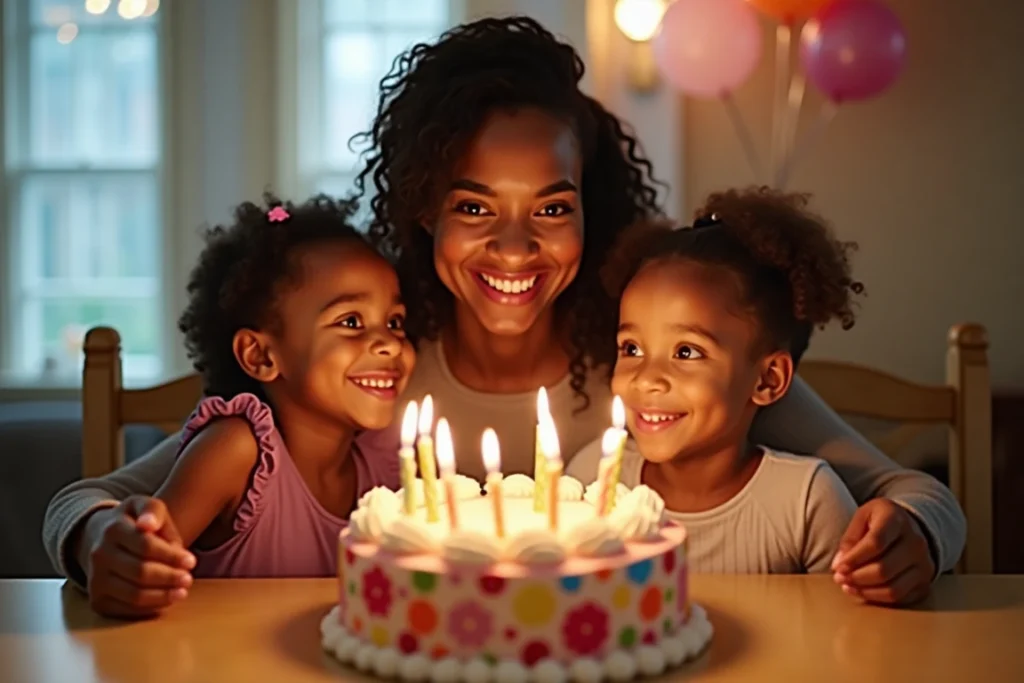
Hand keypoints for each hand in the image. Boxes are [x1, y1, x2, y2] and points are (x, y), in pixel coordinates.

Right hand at [80, 496, 195, 618]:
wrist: (98, 539)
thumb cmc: (132, 522)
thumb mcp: (144, 506)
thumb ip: (152, 510)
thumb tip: (148, 524)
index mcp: (113, 529)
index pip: (146, 546)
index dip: (171, 556)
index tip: (191, 561)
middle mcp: (99, 555)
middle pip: (140, 572)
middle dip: (169, 577)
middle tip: (188, 579)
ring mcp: (95, 579)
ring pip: (133, 594)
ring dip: (162, 596)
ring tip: (182, 592)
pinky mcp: (97, 600)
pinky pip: (126, 609)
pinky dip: (150, 607)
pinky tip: (166, 600)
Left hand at [832, 499, 934, 605]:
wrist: (911, 528)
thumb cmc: (879, 521)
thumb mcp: (862, 517)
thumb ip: (850, 538)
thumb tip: (840, 565)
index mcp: (897, 520)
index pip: (875, 543)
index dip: (854, 558)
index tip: (837, 566)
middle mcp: (916, 543)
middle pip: (883, 569)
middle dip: (856, 577)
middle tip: (839, 578)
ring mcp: (924, 565)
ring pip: (893, 588)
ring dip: (865, 591)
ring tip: (847, 585)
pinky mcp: (925, 583)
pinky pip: (900, 598)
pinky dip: (877, 598)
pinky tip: (862, 591)